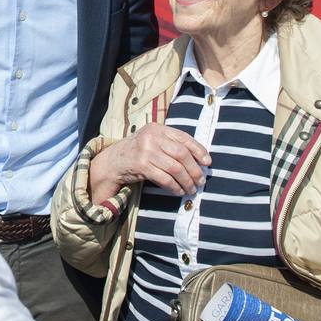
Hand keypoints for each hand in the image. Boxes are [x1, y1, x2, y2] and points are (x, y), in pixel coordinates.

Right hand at [88, 124, 209, 200]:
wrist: (113, 161)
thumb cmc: (138, 152)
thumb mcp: (153, 141)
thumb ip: (171, 144)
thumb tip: (198, 160)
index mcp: (158, 128)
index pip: (184, 138)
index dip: (199, 151)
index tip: (207, 163)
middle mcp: (152, 137)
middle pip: (181, 154)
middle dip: (194, 170)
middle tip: (201, 181)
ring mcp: (145, 150)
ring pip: (175, 168)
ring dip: (186, 181)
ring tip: (192, 189)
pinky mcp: (141, 165)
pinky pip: (164, 178)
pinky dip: (175, 187)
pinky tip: (179, 191)